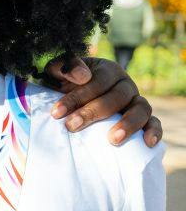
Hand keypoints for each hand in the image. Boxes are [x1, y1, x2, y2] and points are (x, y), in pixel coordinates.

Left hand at [43, 57, 160, 146]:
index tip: (57, 113)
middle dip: (93, 112)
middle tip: (71, 126)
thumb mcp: (58, 73)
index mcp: (107, 71)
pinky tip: (148, 143)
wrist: (73, 100)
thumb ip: (65, 67)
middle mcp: (125, 84)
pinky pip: (154, 122)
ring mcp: (135, 101)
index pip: (97, 81)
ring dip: (128, 124)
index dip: (77, 97)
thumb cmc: (65, 86)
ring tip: (113, 140)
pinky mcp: (142, 118)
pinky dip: (154, 131)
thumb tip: (83, 76)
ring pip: (141, 108)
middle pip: (117, 96)